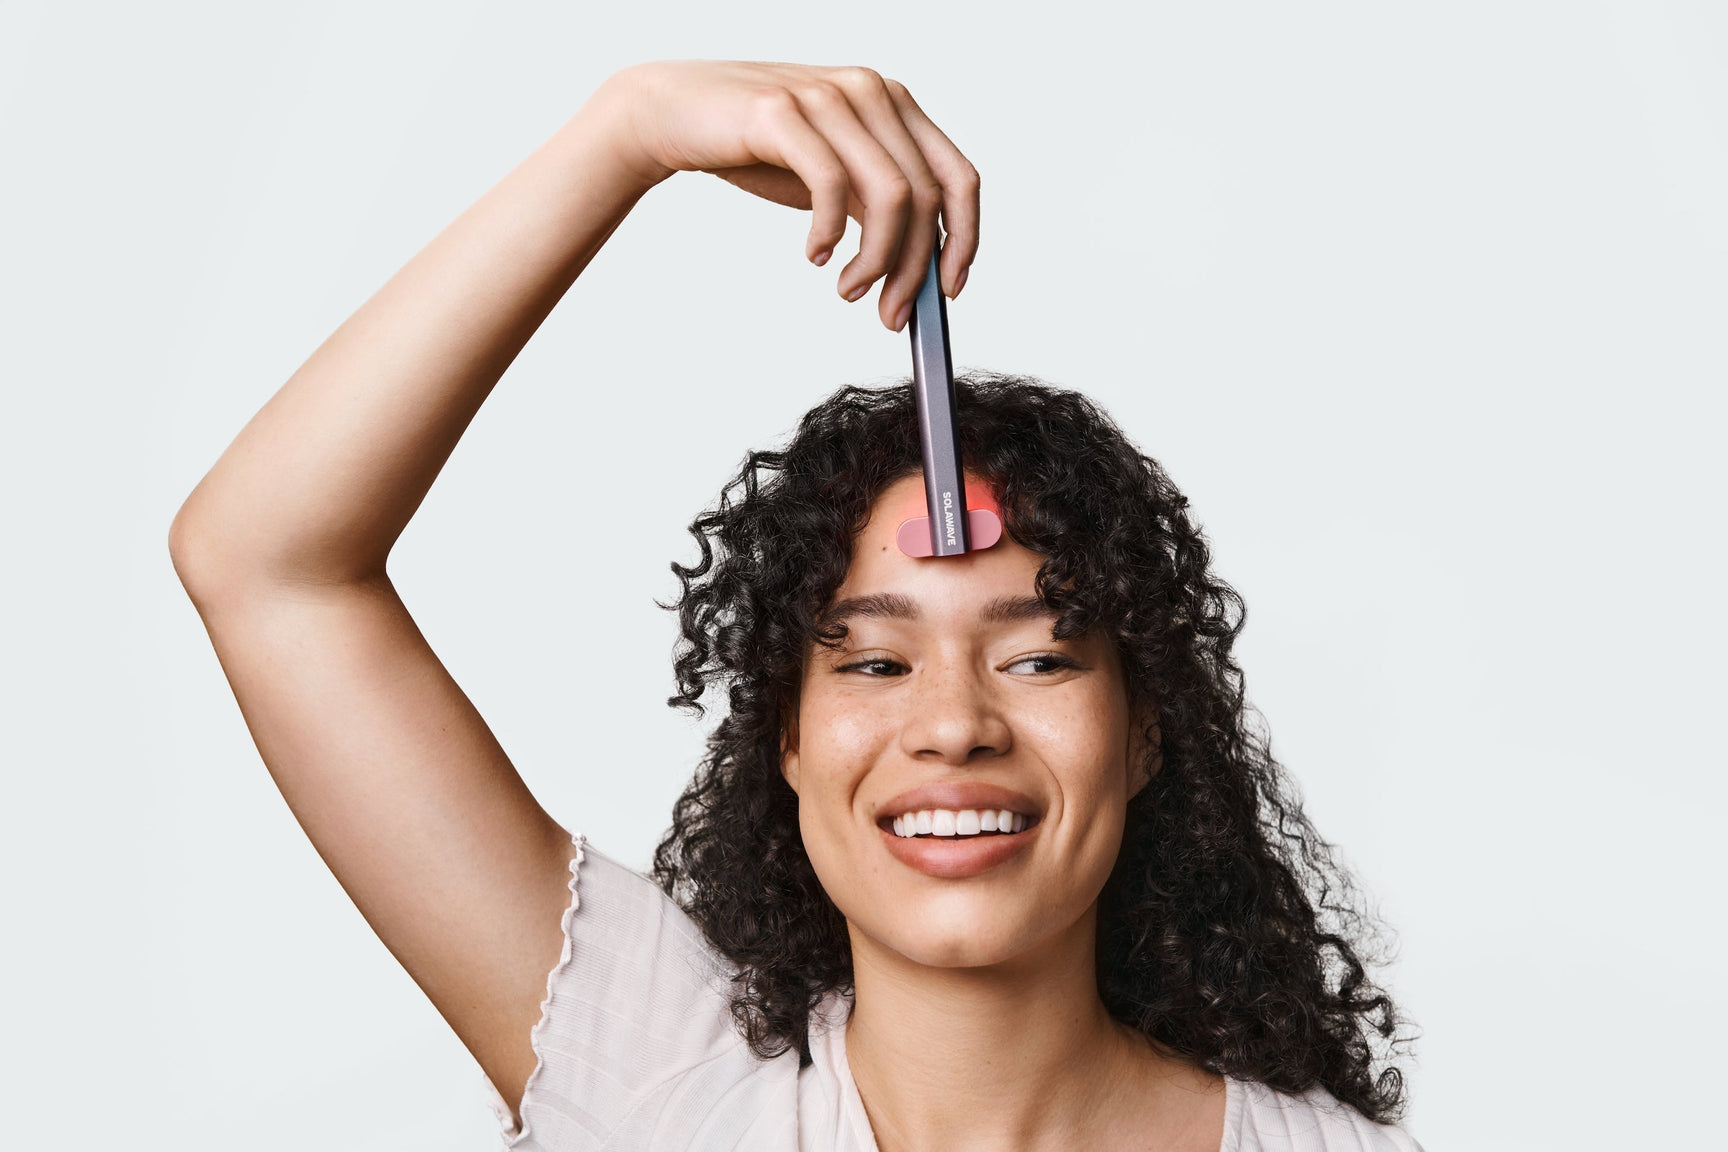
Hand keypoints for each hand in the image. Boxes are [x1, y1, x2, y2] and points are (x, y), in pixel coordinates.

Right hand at [593, 60, 978, 329]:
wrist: (674, 112)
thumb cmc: (757, 148)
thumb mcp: (834, 178)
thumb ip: (877, 208)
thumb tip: (920, 270)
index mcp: (894, 104)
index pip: (958, 177)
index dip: (963, 240)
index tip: (947, 291)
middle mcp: (872, 92)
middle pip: (926, 197)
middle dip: (912, 269)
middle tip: (889, 314)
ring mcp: (830, 96)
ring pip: (891, 195)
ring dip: (876, 261)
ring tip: (847, 289)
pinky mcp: (784, 111)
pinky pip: (832, 186)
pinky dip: (830, 235)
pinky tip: (814, 254)